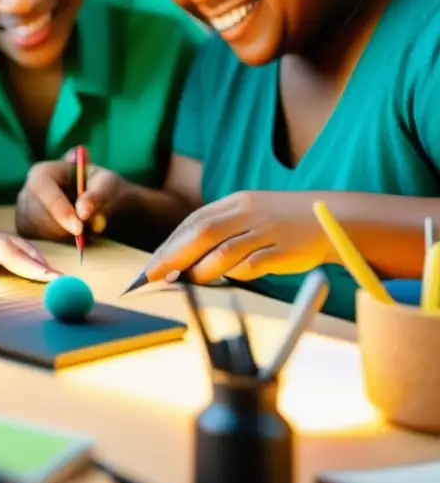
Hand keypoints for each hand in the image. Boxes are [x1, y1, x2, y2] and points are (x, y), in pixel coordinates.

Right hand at [15, 153, 127, 241]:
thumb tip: (83, 212)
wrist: (97, 204)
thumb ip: (97, 195)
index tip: (79, 229)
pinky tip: (71, 235)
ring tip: (82, 227)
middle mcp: (26, 193)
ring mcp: (23, 214)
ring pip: (40, 234)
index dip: (59, 210)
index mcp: (42, 173)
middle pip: (39, 216)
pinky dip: (59, 245)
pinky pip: (39, 245)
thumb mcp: (107, 184)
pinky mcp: (26, 233)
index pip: (43, 190)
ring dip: (65, 237)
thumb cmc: (101, 188)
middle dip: (65, 228)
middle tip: (88, 230)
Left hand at [139, 191, 333, 284]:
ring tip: (188, 280)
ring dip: (202, 269)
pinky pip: (254, 264)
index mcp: (235, 202)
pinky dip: (237, 273)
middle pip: (203, 233)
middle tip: (154, 276)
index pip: (194, 222)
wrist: (330, 218)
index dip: (171, 244)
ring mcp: (267, 230)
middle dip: (175, 256)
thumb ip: (217, 231)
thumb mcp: (247, 215)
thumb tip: (179, 258)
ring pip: (225, 250)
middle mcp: (248, 213)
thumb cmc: (279, 221)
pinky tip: (228, 278)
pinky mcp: (285, 250)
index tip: (152, 266)